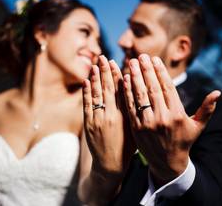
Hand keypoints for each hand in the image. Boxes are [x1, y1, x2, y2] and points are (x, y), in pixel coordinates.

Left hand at [83, 55, 134, 177]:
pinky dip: (86, 92)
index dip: (117, 75)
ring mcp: (99, 119)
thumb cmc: (128, 147)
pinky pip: (87, 105)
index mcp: (126, 115)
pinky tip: (86, 81)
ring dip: (94, 78)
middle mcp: (112, 115)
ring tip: (94, 65)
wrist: (111, 164)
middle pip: (107, 88)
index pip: (121, 90)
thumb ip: (134, 111)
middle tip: (103, 57)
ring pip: (96, 94)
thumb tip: (133, 91)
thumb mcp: (135, 128)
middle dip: (104, 71)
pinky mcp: (89, 124)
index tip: (115, 63)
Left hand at [123, 54, 220, 186]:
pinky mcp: (136, 128)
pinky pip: (130, 107)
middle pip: (152, 89)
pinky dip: (127, 93)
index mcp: (177, 115)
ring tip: (131, 63)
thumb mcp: (197, 126)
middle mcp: (162, 118)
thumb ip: (206, 109)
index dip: (160, 72)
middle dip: (146, 70)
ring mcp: (147, 123)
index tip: (154, 59)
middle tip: (141, 56)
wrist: (167, 163)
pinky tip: (124, 80)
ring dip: (134, 77)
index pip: (167, 88)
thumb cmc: (184, 141)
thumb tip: (218, 93)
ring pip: (140, 96)